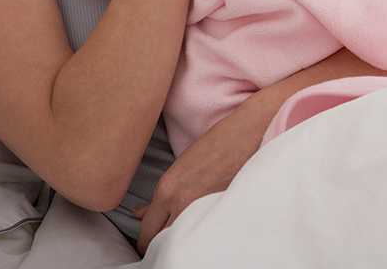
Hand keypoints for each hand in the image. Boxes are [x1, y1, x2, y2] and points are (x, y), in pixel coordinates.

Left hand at [135, 89, 275, 254]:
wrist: (246, 135)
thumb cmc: (213, 147)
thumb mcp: (180, 169)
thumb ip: (161, 197)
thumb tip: (140, 214)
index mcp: (167, 189)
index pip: (146, 231)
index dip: (145, 243)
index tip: (148, 248)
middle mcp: (181, 203)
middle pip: (159, 241)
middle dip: (158, 248)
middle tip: (161, 252)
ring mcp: (203, 211)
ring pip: (180, 241)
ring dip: (178, 245)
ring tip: (180, 248)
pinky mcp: (224, 214)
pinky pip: (205, 236)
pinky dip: (200, 241)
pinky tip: (200, 241)